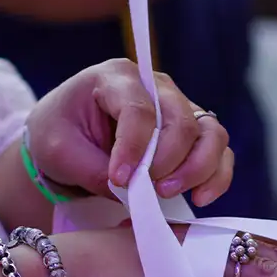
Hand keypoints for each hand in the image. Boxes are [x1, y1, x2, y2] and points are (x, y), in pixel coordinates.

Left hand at [25, 58, 232, 206]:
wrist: (64, 141)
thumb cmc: (58, 136)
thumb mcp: (59, 152)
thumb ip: (94, 170)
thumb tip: (133, 192)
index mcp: (116, 77)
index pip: (138, 108)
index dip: (134, 147)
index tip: (119, 179)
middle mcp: (155, 86)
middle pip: (182, 119)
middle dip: (169, 159)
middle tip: (148, 189)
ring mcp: (178, 109)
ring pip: (210, 133)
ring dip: (198, 168)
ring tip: (168, 193)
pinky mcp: (191, 135)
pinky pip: (219, 152)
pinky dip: (216, 176)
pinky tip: (199, 198)